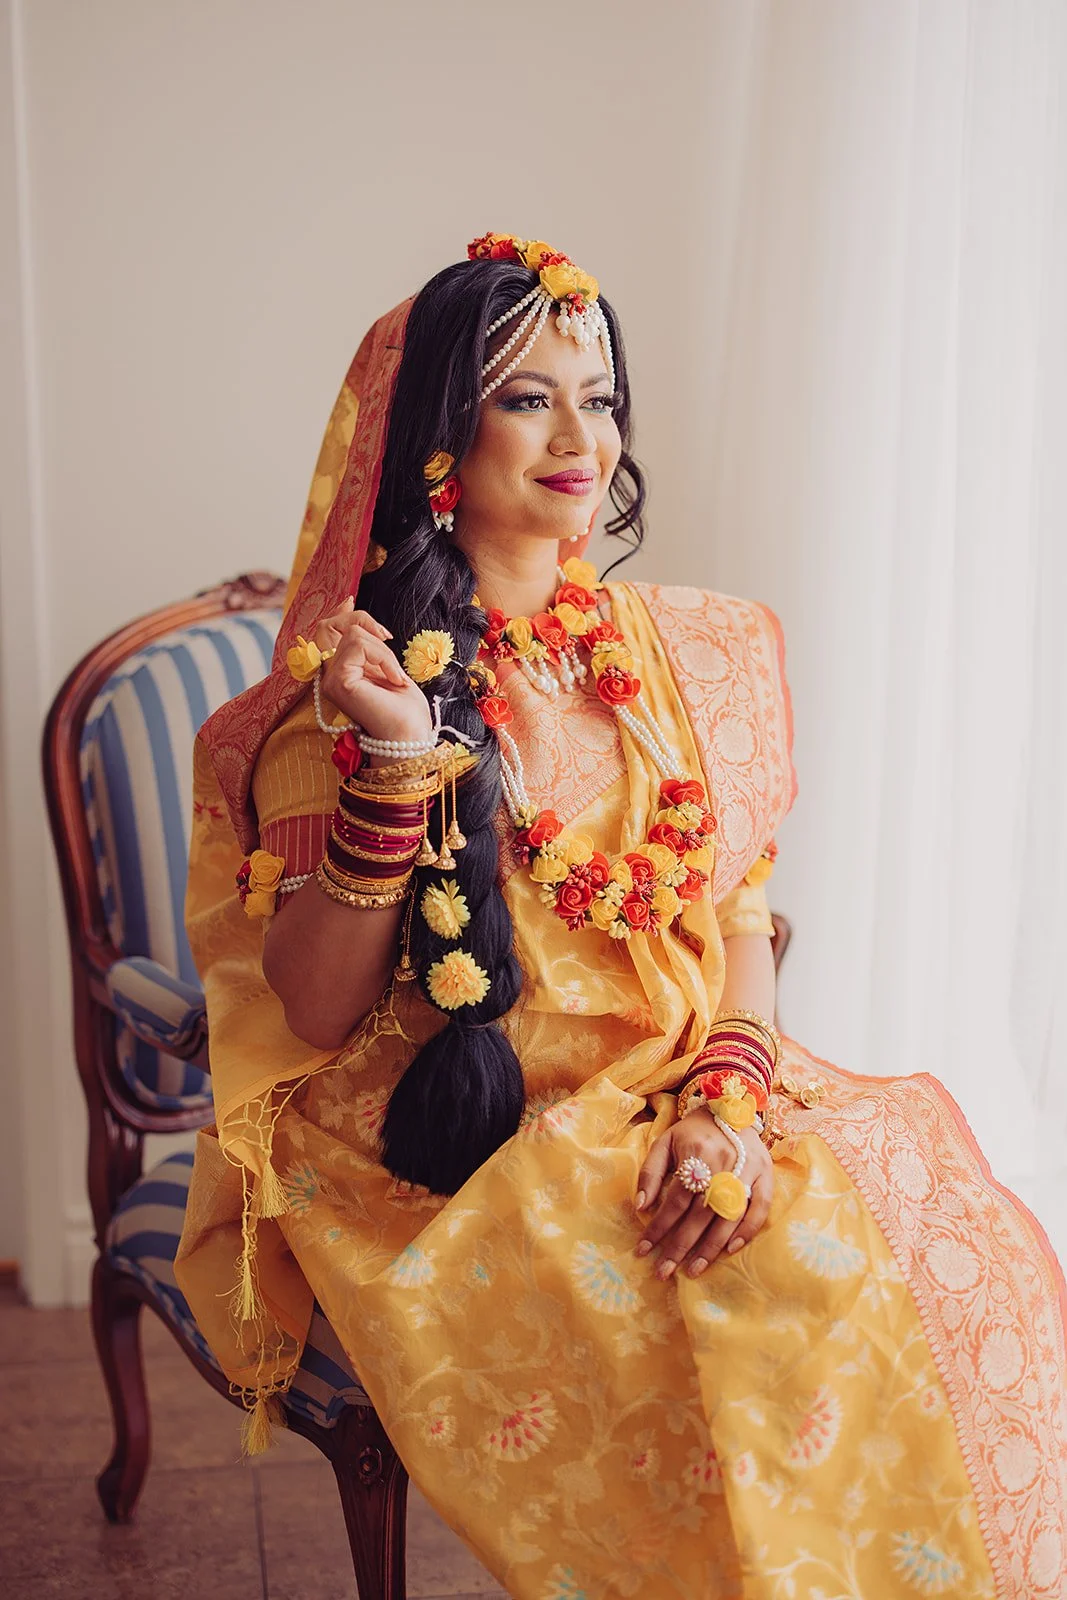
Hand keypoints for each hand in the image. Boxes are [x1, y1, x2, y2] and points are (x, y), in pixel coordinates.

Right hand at [313, 599, 432, 744]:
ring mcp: (330, 681)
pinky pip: (359, 644)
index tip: (350, 601)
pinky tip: (394, 680)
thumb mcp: (385, 667)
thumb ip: (368, 647)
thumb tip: (353, 614)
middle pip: (330, 626)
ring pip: (353, 634)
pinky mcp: (339, 682)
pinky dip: (384, 657)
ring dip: (383, 650)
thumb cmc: (404, 709)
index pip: (325, 632)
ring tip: (395, 675)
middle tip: (388, 638)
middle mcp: (328, 677)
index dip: (337, 613)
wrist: (411, 736)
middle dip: (362, 622)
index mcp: (337, 674)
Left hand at [634, 1107, 773, 1279]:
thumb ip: (651, 1173)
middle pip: (700, 1215)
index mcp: (696, 1154)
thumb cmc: (692, 1131)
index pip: (676, 1200)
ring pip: (729, 1217)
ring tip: (693, 1270)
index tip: (643, 1249)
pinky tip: (730, 1250)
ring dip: (710, 1248)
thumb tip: (640, 1206)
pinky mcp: (765, 1175)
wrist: (730, 1105)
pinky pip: (760, 1209)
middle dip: (680, 1247)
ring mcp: (748, 1171)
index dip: (659, 1226)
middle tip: (664, 1272)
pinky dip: (747, 1232)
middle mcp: (724, 1164)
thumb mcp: (665, 1143)